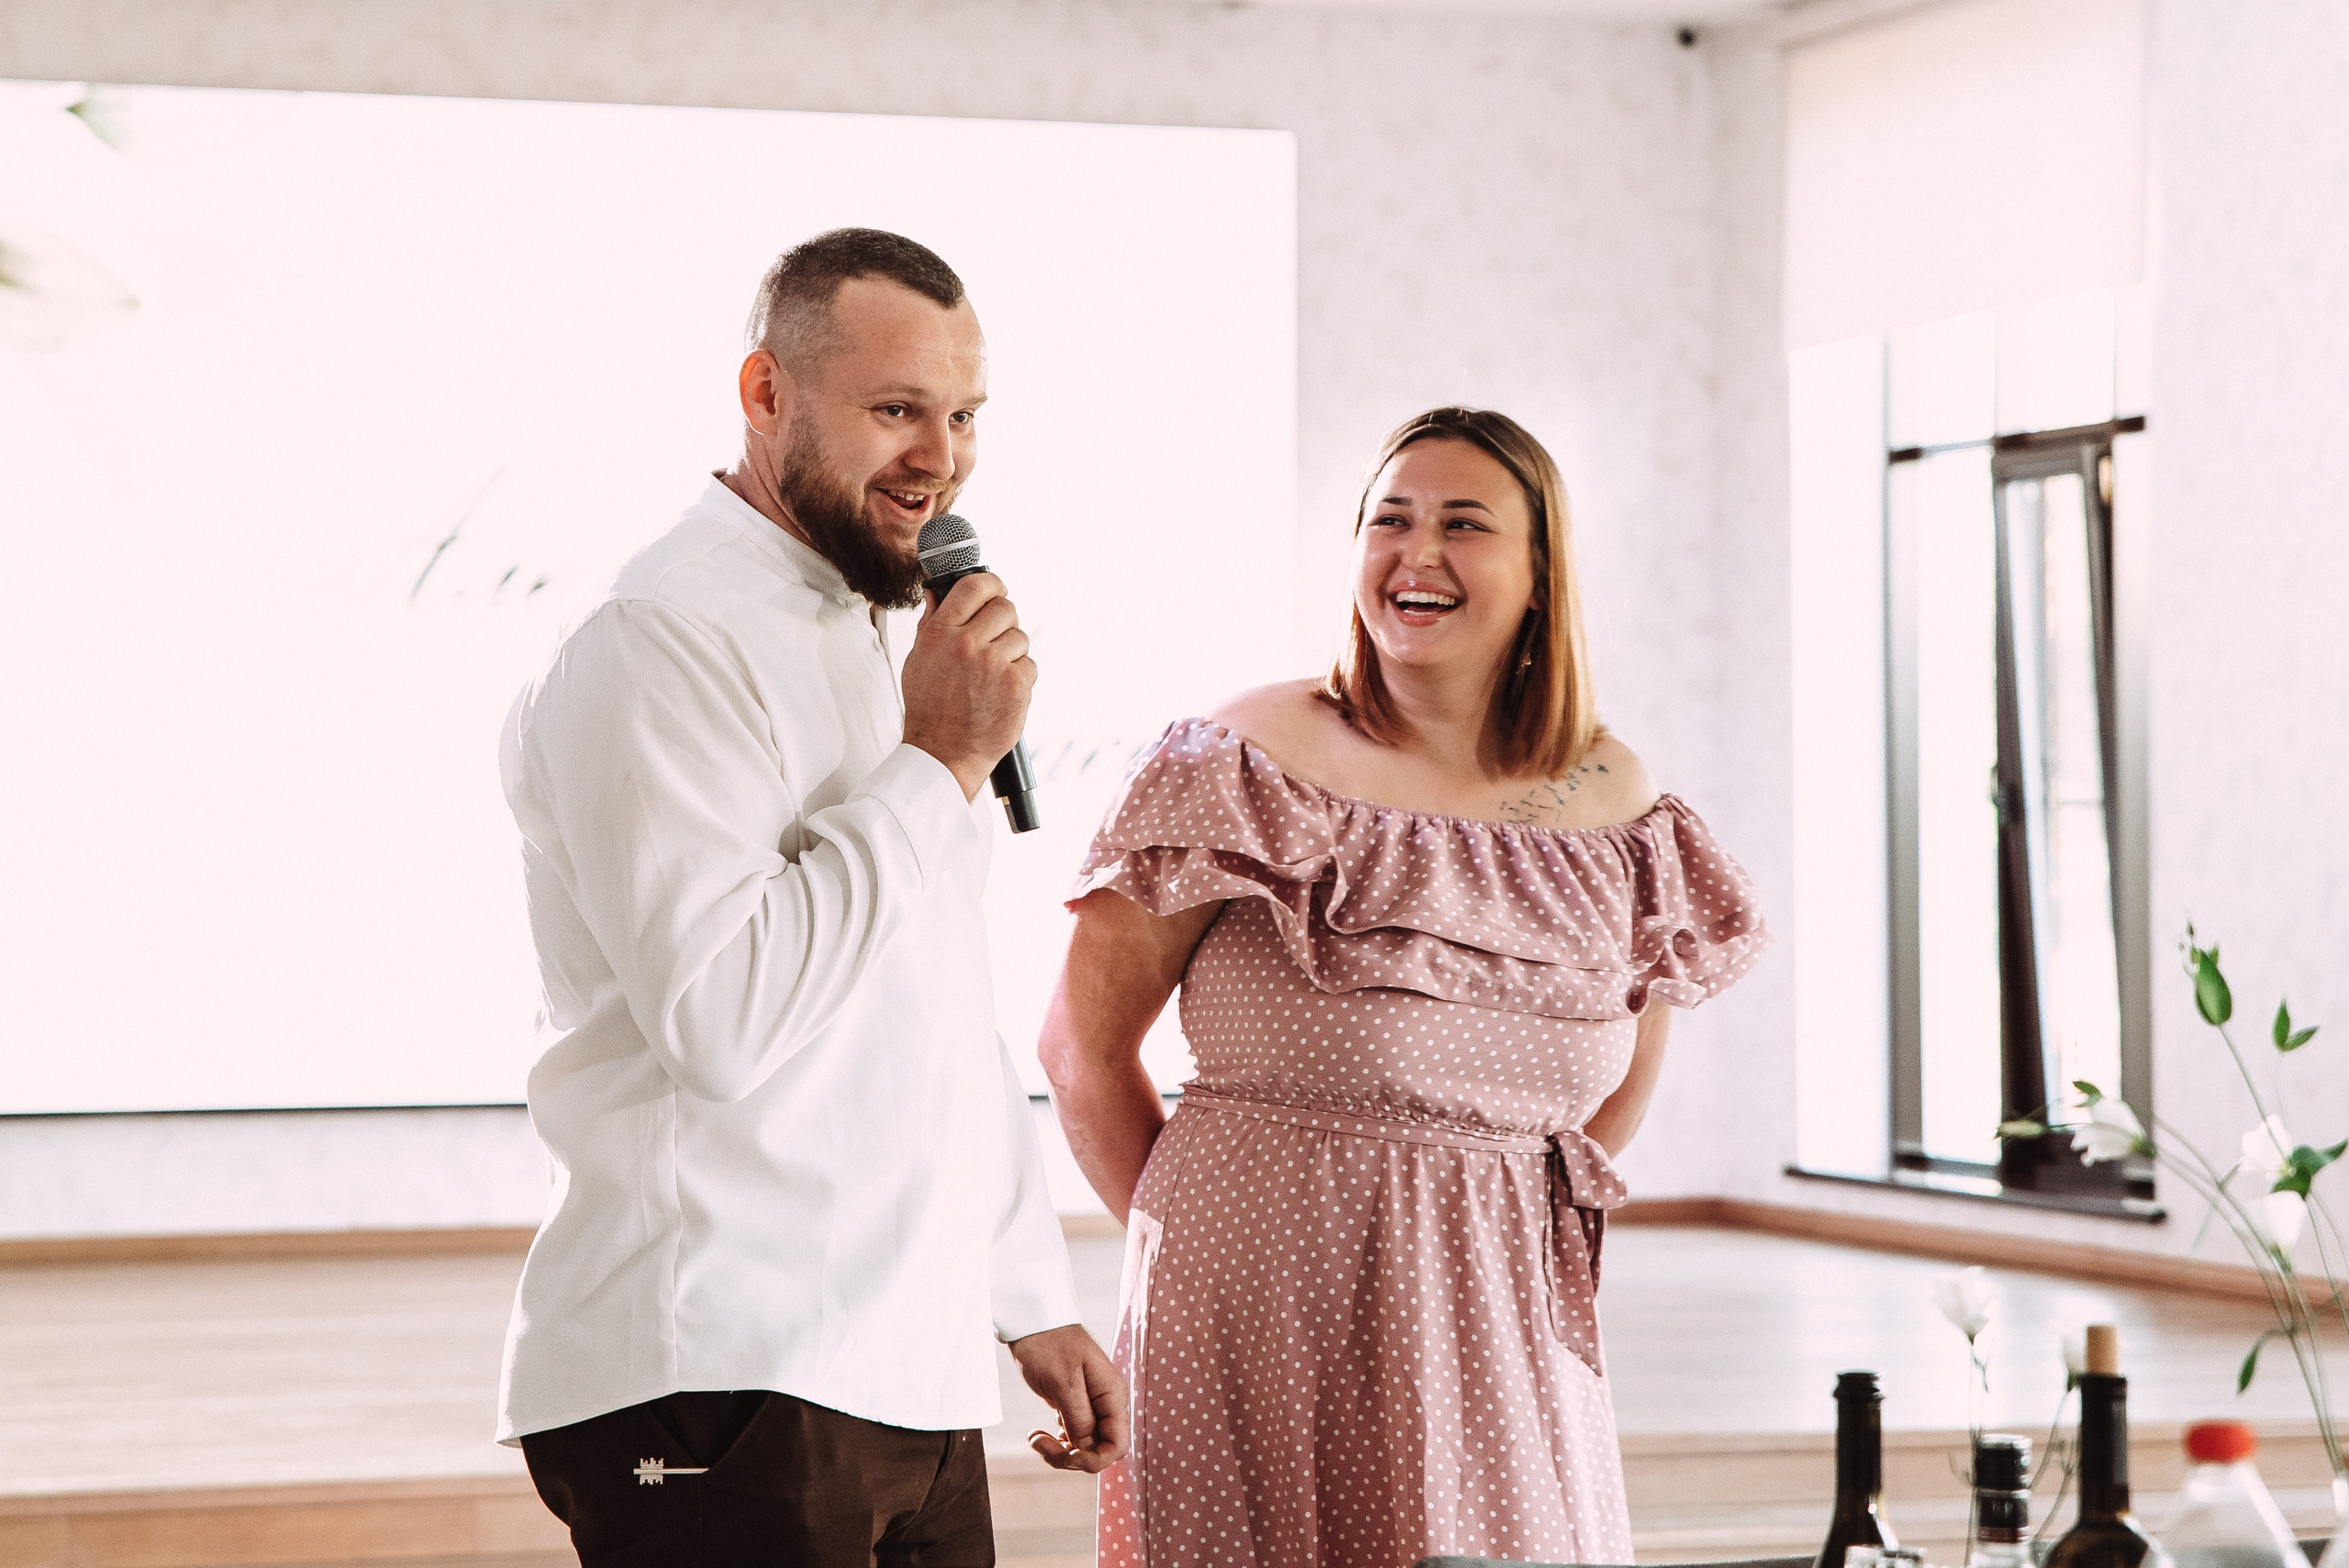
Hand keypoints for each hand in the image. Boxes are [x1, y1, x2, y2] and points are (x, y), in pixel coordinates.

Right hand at [901, 572, 1034, 800]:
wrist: (943, 753)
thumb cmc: (929, 708)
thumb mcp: (918, 659)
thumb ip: (931, 622)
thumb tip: (937, 590)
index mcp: (940, 633)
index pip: (974, 585)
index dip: (991, 583)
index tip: (996, 589)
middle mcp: (967, 644)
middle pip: (1004, 607)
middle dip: (1003, 621)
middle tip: (993, 641)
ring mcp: (994, 664)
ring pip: (1020, 637)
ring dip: (1012, 652)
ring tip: (992, 675)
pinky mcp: (1016, 685)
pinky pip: (1030, 664)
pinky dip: (1020, 677)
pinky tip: (1001, 693)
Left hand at [1007, 1323, 1128, 1472]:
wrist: (1032, 1320)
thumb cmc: (1048, 1343)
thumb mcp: (1063, 1381)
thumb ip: (1079, 1417)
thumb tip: (1087, 1448)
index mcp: (1112, 1395)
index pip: (1117, 1445)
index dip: (1094, 1459)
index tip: (1066, 1453)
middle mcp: (1106, 1404)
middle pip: (1100, 1451)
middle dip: (1070, 1457)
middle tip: (1040, 1443)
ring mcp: (1090, 1406)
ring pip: (1084, 1447)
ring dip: (1059, 1452)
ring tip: (1035, 1438)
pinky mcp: (1074, 1407)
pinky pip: (1072, 1437)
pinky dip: (1055, 1442)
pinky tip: (1039, 1432)